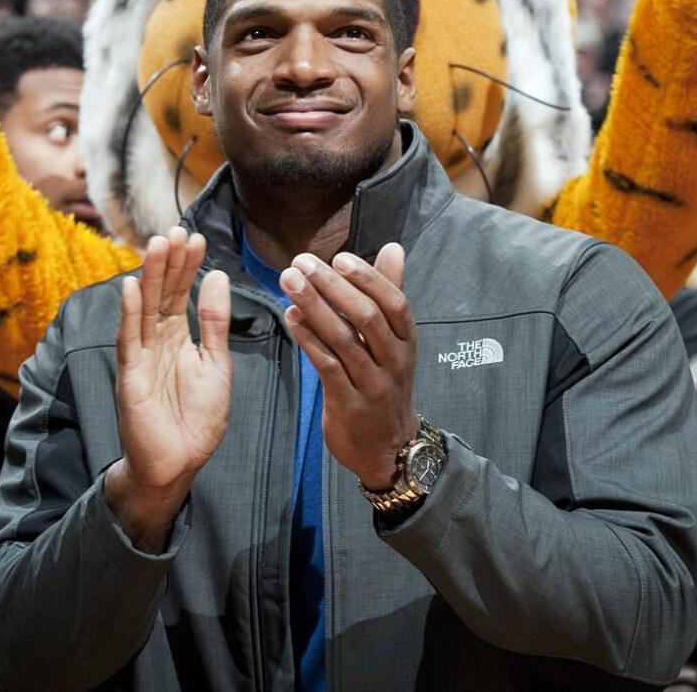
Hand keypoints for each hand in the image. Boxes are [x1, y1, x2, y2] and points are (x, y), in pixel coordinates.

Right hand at [104, 228, 230, 544]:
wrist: (178, 463)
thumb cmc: (197, 418)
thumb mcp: (216, 363)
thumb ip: (214, 322)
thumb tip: (216, 276)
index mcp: (180, 337)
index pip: (183, 293)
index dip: (188, 266)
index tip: (197, 238)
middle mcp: (157, 341)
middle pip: (162, 293)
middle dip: (169, 262)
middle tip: (176, 230)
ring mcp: (142, 355)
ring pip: (145, 308)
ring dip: (151, 276)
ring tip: (157, 244)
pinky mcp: (130, 375)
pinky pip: (129, 338)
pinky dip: (130, 313)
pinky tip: (133, 286)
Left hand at [281, 243, 416, 489]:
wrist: (388, 448)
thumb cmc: (385, 382)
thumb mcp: (394, 341)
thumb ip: (389, 293)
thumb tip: (393, 247)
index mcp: (407, 340)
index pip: (394, 303)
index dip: (368, 278)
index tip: (339, 257)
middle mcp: (395, 361)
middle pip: (366, 317)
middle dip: (332, 286)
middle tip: (301, 262)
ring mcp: (374, 385)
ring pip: (343, 339)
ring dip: (313, 307)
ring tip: (289, 281)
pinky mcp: (350, 405)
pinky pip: (327, 366)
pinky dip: (308, 339)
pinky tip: (290, 317)